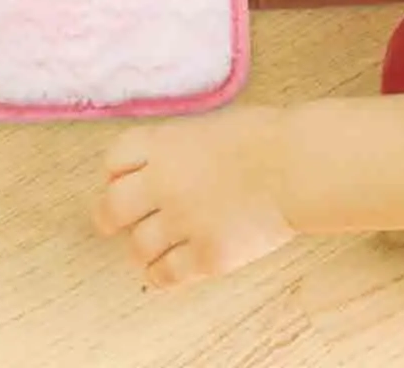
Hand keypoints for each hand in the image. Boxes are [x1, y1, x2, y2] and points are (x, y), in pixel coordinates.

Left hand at [95, 108, 295, 287]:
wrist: (294, 167)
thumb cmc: (262, 139)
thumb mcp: (207, 128)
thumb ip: (178, 148)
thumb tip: (164, 165)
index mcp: (163, 146)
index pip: (114, 160)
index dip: (113, 173)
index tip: (117, 181)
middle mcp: (163, 184)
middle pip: (113, 206)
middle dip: (108, 216)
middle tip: (109, 222)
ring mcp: (183, 222)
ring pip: (138, 246)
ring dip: (140, 248)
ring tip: (148, 249)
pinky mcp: (207, 256)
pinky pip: (167, 274)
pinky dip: (160, 275)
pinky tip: (164, 273)